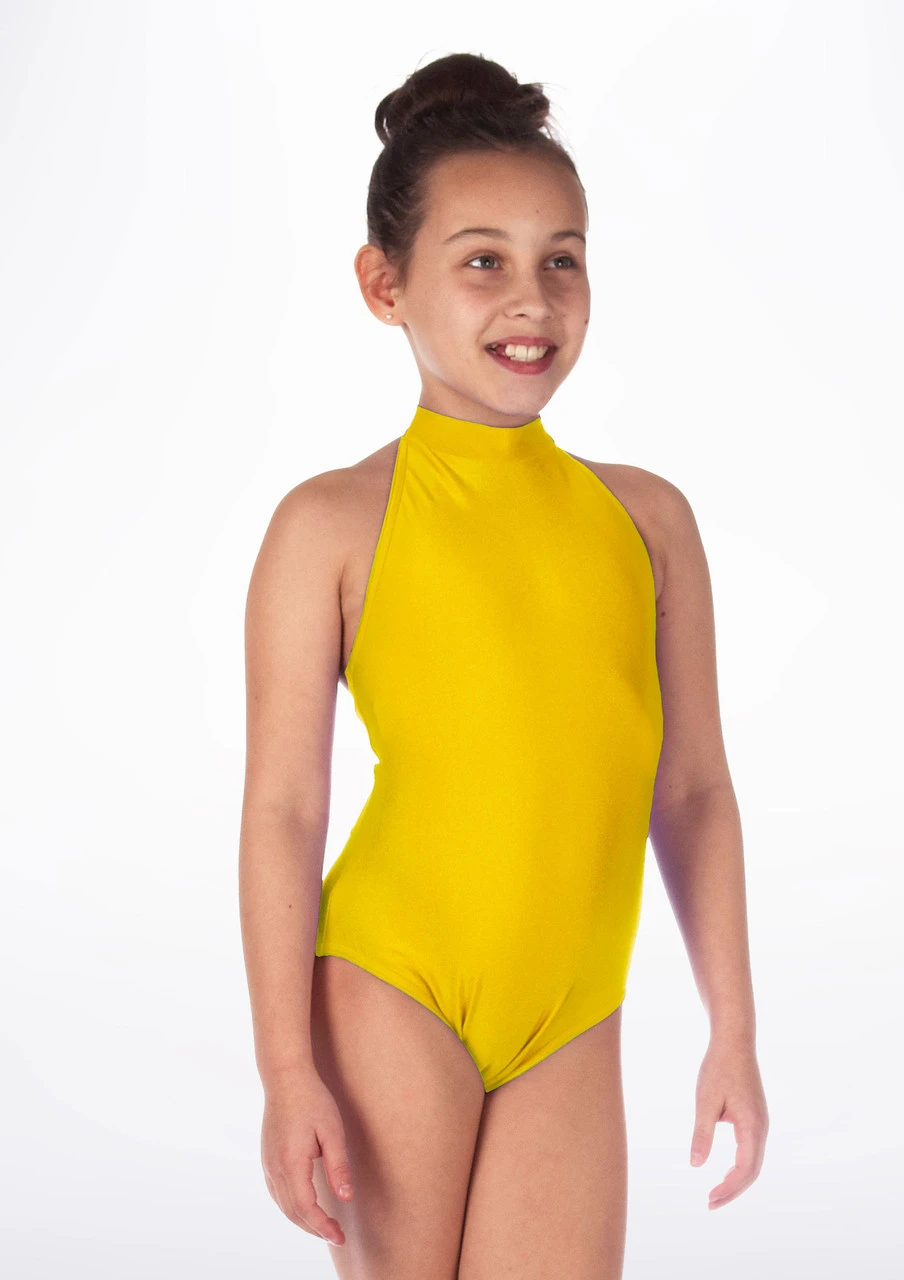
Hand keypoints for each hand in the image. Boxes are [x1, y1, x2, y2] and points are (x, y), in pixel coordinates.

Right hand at [261, 1067, 353, 1246]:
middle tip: (336, 1236)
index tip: (340, 1236)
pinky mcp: (267, 1158)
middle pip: (292, 1212)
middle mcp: (275, 1168)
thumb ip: (338, 1165)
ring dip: (302, 1220)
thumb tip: (346, 1198)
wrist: (285, 1077)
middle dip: (314, 1228)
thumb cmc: (312, 1100)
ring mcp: (267, 1164)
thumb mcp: (332, 1130)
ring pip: (283, 1205)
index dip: (323, 1226)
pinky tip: (304, 1207)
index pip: (306, 1208)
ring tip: (323, 1226)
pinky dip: (291, 1207)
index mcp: (291, 1163)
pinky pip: (277, 1193)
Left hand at [689, 1033, 767, 1208]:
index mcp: (752, 1126)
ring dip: (737, 1179)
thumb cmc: (719, 1068)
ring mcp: (760, 1122)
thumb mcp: (705, 1101)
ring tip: (717, 1193)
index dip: (729, 1189)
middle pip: (752, 1170)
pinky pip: (751, 1149)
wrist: (734, 1040)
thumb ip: (702, 1134)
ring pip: (753, 1161)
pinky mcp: (755, 1116)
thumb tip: (696, 1165)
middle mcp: (761, 1127)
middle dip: (733, 1190)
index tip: (710, 1200)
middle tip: (711, 1204)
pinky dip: (740, 1165)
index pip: (744, 1169)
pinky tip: (725, 1171)